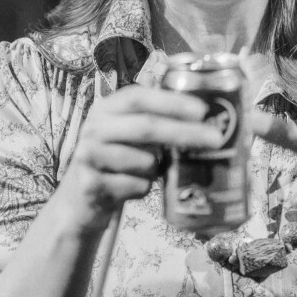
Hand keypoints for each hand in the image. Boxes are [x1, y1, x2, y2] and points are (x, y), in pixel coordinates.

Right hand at [57, 85, 218, 232]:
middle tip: (216, 139)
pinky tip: (132, 188)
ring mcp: (89, 156)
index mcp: (106, 109)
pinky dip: (144, 189)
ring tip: (150, 172)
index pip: (138, 97)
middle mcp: (94, 128)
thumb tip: (209, 121)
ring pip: (145, 162)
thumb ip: (155, 123)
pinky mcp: (91, 185)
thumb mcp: (128, 135)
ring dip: (158, 170)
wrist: (80, 199)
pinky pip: (137, 187)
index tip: (202, 110)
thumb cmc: (116, 163)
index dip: (171, 102)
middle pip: (146, 127)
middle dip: (185, 132)